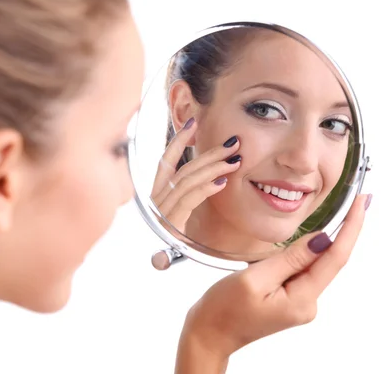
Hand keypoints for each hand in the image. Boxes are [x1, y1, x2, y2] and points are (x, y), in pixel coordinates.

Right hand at [152, 117, 240, 231]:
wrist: (156, 268)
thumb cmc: (176, 242)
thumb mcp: (182, 215)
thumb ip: (190, 194)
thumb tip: (206, 174)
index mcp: (157, 194)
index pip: (167, 161)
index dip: (179, 141)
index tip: (193, 123)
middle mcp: (156, 199)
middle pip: (184, 168)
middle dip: (209, 153)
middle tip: (234, 142)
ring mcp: (161, 211)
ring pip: (187, 180)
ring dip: (212, 167)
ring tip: (235, 158)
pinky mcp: (169, 224)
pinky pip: (188, 200)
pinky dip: (205, 188)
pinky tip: (222, 181)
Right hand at [175, 193, 370, 372]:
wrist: (210, 334)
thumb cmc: (224, 309)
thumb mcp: (254, 279)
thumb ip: (289, 259)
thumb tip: (321, 240)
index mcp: (301, 299)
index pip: (335, 258)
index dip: (351, 229)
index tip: (361, 203)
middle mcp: (307, 303)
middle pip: (327, 261)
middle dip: (339, 232)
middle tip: (352, 202)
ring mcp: (299, 303)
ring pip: (312, 265)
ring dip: (312, 244)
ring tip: (305, 227)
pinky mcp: (290, 299)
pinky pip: (300, 271)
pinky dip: (298, 255)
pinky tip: (289, 247)